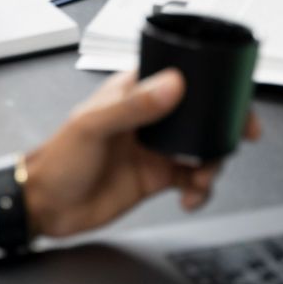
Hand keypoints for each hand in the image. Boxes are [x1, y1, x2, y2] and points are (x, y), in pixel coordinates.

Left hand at [21, 70, 260, 238]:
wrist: (47, 207)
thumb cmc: (58, 158)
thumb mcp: (94, 126)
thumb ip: (134, 106)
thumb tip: (172, 85)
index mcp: (134, 91)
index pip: (181, 76)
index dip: (212, 84)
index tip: (233, 99)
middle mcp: (150, 116)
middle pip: (201, 115)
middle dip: (223, 128)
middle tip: (235, 141)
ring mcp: (156, 147)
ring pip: (202, 148)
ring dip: (212, 163)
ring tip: (201, 178)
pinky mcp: (158, 177)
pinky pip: (192, 179)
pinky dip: (200, 189)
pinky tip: (190, 197)